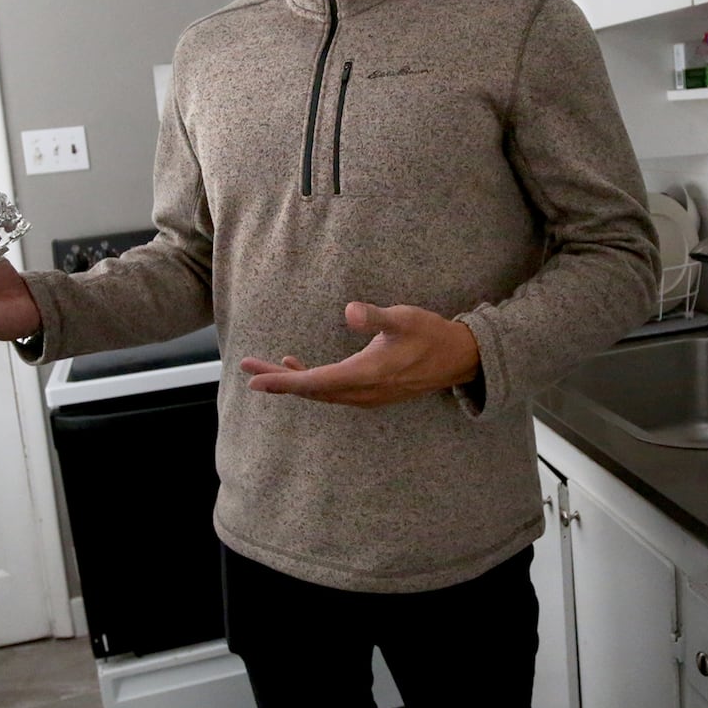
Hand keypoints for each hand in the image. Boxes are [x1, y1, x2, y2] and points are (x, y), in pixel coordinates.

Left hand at [239, 302, 480, 406]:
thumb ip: (376, 317)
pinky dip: (312, 382)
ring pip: (320, 393)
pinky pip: (332, 392)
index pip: (315, 382)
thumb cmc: (430, 334)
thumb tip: (351, 311)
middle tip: (247, 366)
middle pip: (310, 390)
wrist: (459, 359)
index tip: (255, 379)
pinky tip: (301, 368)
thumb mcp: (404, 318)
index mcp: (365, 374)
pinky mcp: (371, 394)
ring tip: (267, 367)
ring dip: (293, 382)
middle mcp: (362, 392)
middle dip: (278, 381)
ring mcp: (367, 396)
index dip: (283, 381)